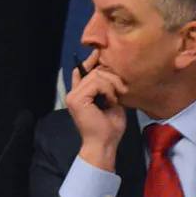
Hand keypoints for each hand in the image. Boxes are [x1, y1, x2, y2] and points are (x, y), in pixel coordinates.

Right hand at [66, 50, 127, 171]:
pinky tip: (111, 101)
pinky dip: (108, 90)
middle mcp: (73, 93)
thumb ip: (107, 87)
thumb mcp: (111, 101)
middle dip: (112, 76)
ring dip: (111, 85)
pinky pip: (96, 83)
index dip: (91, 60)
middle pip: (93, 71)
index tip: (100, 53)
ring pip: (95, 76)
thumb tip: (108, 69)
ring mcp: (73, 96)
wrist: (104, 143)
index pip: (81, 71)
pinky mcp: (76, 99)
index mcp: (80, 94)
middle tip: (123, 90)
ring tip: (116, 98)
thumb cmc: (110, 127)